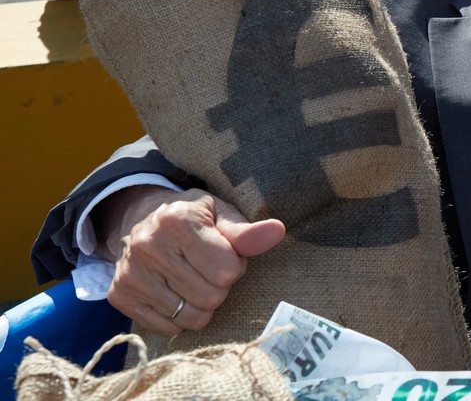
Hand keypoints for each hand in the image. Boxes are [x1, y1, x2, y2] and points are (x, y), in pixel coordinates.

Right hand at [95, 187, 285, 335]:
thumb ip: (247, 231)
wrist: (143, 217)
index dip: (233, 265)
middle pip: (211, 297)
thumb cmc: (193, 218)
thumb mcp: (221, 214)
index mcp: (178, 220)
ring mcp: (131, 273)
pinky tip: (174, 291)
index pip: (226, 270)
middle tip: (208, 268)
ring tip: (193, 278)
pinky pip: (168, 328)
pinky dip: (179, 317)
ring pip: (191, 317)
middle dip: (219, 286)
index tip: (224, 254)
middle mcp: (149, 246)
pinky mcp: (120, 296)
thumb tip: (277, 231)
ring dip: (201, 303)